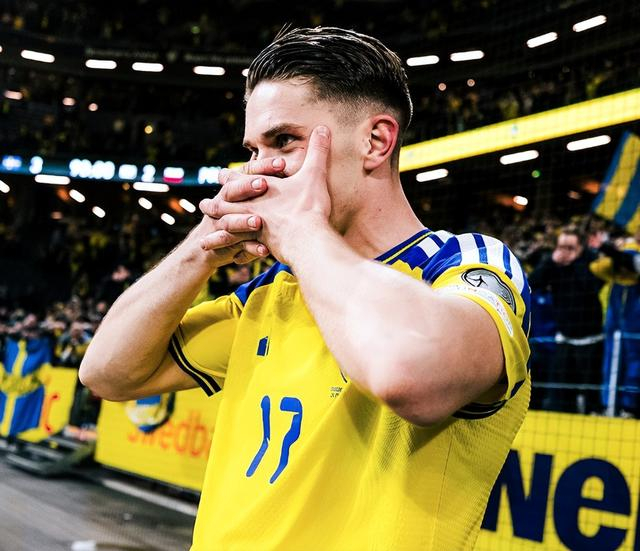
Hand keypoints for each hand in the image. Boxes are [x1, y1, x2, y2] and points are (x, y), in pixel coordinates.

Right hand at [198, 156, 286, 263]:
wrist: (208, 248)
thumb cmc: (238, 217)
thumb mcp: (246, 198)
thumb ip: (264, 184)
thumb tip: (292, 167)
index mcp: (231, 189)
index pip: (245, 172)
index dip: (262, 167)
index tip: (282, 163)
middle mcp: (222, 204)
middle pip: (230, 191)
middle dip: (245, 187)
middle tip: (263, 184)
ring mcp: (220, 224)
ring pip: (230, 221)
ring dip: (243, 221)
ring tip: (258, 222)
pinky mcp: (223, 245)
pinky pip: (237, 247)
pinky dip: (251, 249)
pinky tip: (265, 250)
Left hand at [200, 126, 331, 263]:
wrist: (306, 239)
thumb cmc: (308, 206)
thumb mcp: (314, 174)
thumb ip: (317, 152)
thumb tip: (322, 127)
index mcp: (260, 190)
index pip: (240, 179)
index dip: (230, 177)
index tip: (219, 175)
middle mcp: (252, 208)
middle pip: (227, 205)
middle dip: (215, 205)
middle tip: (204, 206)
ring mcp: (253, 227)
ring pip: (229, 229)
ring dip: (217, 233)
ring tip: (206, 239)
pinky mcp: (260, 245)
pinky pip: (243, 249)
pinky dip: (238, 253)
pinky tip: (233, 260)